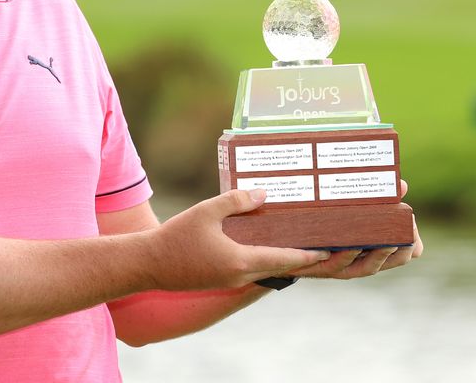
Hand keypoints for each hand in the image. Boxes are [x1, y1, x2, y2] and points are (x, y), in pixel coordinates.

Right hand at [147, 189, 330, 290]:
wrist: (147, 265)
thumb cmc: (175, 237)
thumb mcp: (206, 211)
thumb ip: (236, 201)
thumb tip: (263, 194)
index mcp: (241, 261)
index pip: (285, 259)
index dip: (309, 254)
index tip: (329, 248)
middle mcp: (240, 275)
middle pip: (280, 267)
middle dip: (303, 258)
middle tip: (323, 245)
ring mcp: (230, 280)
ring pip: (266, 269)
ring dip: (283, 259)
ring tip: (299, 243)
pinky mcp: (220, 280)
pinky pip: (251, 270)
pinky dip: (265, 260)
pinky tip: (267, 247)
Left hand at [287, 178, 423, 278]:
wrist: (284, 243)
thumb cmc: (323, 222)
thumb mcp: (349, 208)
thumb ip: (376, 197)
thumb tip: (402, 185)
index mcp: (373, 248)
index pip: (407, 251)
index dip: (413, 242)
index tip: (412, 224)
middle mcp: (362, 260)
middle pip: (395, 259)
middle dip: (403, 246)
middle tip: (403, 229)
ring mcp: (343, 266)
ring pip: (368, 267)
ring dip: (380, 255)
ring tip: (389, 240)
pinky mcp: (321, 266)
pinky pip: (338, 264)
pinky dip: (347, 255)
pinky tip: (351, 244)